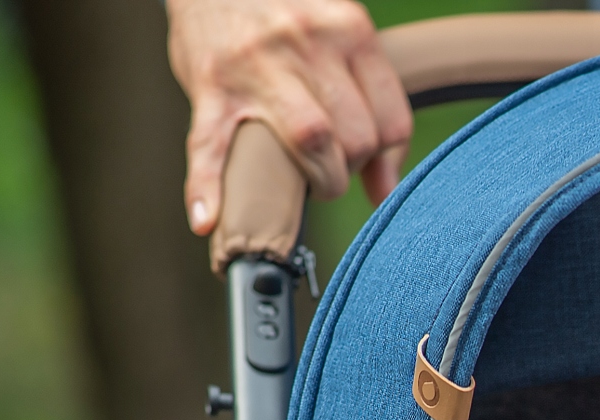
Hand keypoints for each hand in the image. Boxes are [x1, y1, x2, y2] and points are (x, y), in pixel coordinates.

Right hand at [168, 0, 414, 234]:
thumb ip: (370, 101)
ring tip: (307, 182)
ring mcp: (256, 66)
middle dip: (350, 169)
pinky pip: (209, 144)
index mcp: (349, 30)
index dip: (384, 157)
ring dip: (318, 179)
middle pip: (356, 137)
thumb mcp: (338, 36)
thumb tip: (388, 191)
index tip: (365, 161)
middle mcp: (307, 44)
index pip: (393, 122)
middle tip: (331, 167)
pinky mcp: (210, 85)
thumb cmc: (285, 13)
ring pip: (310, 141)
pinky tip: (207, 219)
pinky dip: (207, 186)